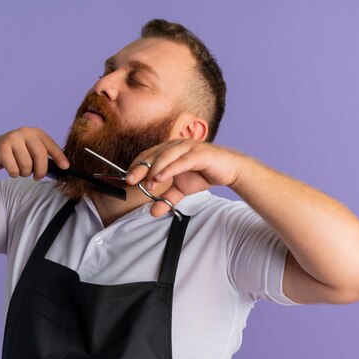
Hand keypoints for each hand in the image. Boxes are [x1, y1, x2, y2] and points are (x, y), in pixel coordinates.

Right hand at [0, 127, 68, 178]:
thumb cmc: (16, 153)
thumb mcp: (31, 150)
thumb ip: (44, 155)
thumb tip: (62, 167)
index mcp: (35, 132)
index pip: (50, 145)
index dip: (59, 157)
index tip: (65, 167)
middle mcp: (25, 132)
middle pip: (40, 155)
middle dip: (41, 171)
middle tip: (37, 177)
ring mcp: (12, 139)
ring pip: (26, 164)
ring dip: (25, 173)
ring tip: (20, 169)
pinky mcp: (1, 148)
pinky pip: (14, 169)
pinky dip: (14, 173)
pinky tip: (10, 168)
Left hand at [125, 139, 242, 216]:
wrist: (230, 170)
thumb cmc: (204, 173)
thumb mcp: (181, 190)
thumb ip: (167, 199)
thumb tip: (153, 212)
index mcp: (169, 151)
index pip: (148, 156)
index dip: (136, 167)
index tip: (128, 180)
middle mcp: (176, 146)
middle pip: (153, 154)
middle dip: (140, 168)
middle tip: (130, 180)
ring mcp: (188, 148)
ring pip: (166, 156)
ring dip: (154, 169)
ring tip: (148, 183)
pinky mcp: (199, 153)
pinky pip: (181, 161)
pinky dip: (170, 169)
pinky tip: (161, 177)